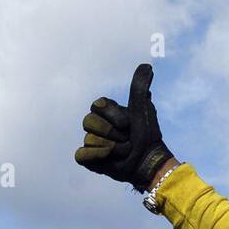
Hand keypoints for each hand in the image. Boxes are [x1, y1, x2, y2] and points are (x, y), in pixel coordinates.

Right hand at [74, 64, 172, 189]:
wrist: (147, 162)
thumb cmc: (147, 135)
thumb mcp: (142, 108)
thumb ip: (139, 87)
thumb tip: (147, 66)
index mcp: (106, 111)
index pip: (96, 105)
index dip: (112, 115)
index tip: (127, 123)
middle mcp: (96, 125)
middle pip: (88, 121)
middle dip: (111, 132)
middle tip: (126, 139)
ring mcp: (91, 142)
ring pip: (88, 139)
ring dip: (109, 147)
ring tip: (121, 151)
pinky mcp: (87, 159)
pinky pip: (81, 154)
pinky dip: (96, 157)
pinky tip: (109, 160)